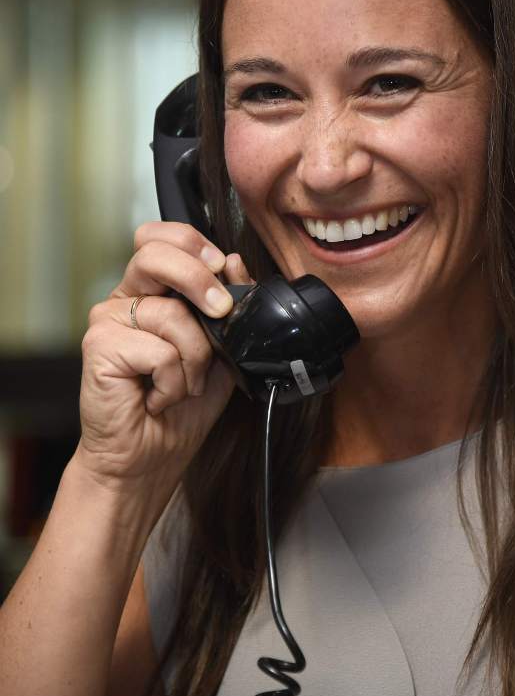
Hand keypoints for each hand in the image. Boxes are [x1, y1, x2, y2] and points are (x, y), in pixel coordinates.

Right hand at [77, 221, 253, 492]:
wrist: (150, 458)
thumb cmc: (181, 406)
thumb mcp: (221, 350)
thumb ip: (228, 306)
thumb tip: (234, 263)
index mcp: (153, 291)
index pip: (162, 237)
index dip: (192, 242)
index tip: (221, 267)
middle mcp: (127, 299)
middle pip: (156, 253)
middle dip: (199, 278)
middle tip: (219, 312)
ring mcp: (109, 320)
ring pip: (171, 314)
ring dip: (194, 359)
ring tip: (182, 385)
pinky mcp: (99, 346)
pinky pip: (159, 350)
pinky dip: (173, 381)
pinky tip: (158, 398)